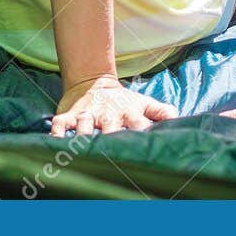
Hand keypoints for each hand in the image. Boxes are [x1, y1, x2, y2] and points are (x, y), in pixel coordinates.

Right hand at [51, 75, 175, 135]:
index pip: (138, 124)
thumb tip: (180, 119)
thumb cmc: (123, 101)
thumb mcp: (144, 103)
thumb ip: (162, 112)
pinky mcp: (70, 114)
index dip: (142, 133)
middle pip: (110, 127)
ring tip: (82, 147)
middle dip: (112, 137)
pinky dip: (57, 131)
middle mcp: (108, 114)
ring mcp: (88, 114)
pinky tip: (55, 142)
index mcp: (128, 113)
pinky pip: (61, 123)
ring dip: (83, 135)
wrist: (93, 83)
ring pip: (84, 125)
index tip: (145, 147)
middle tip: (113, 152)